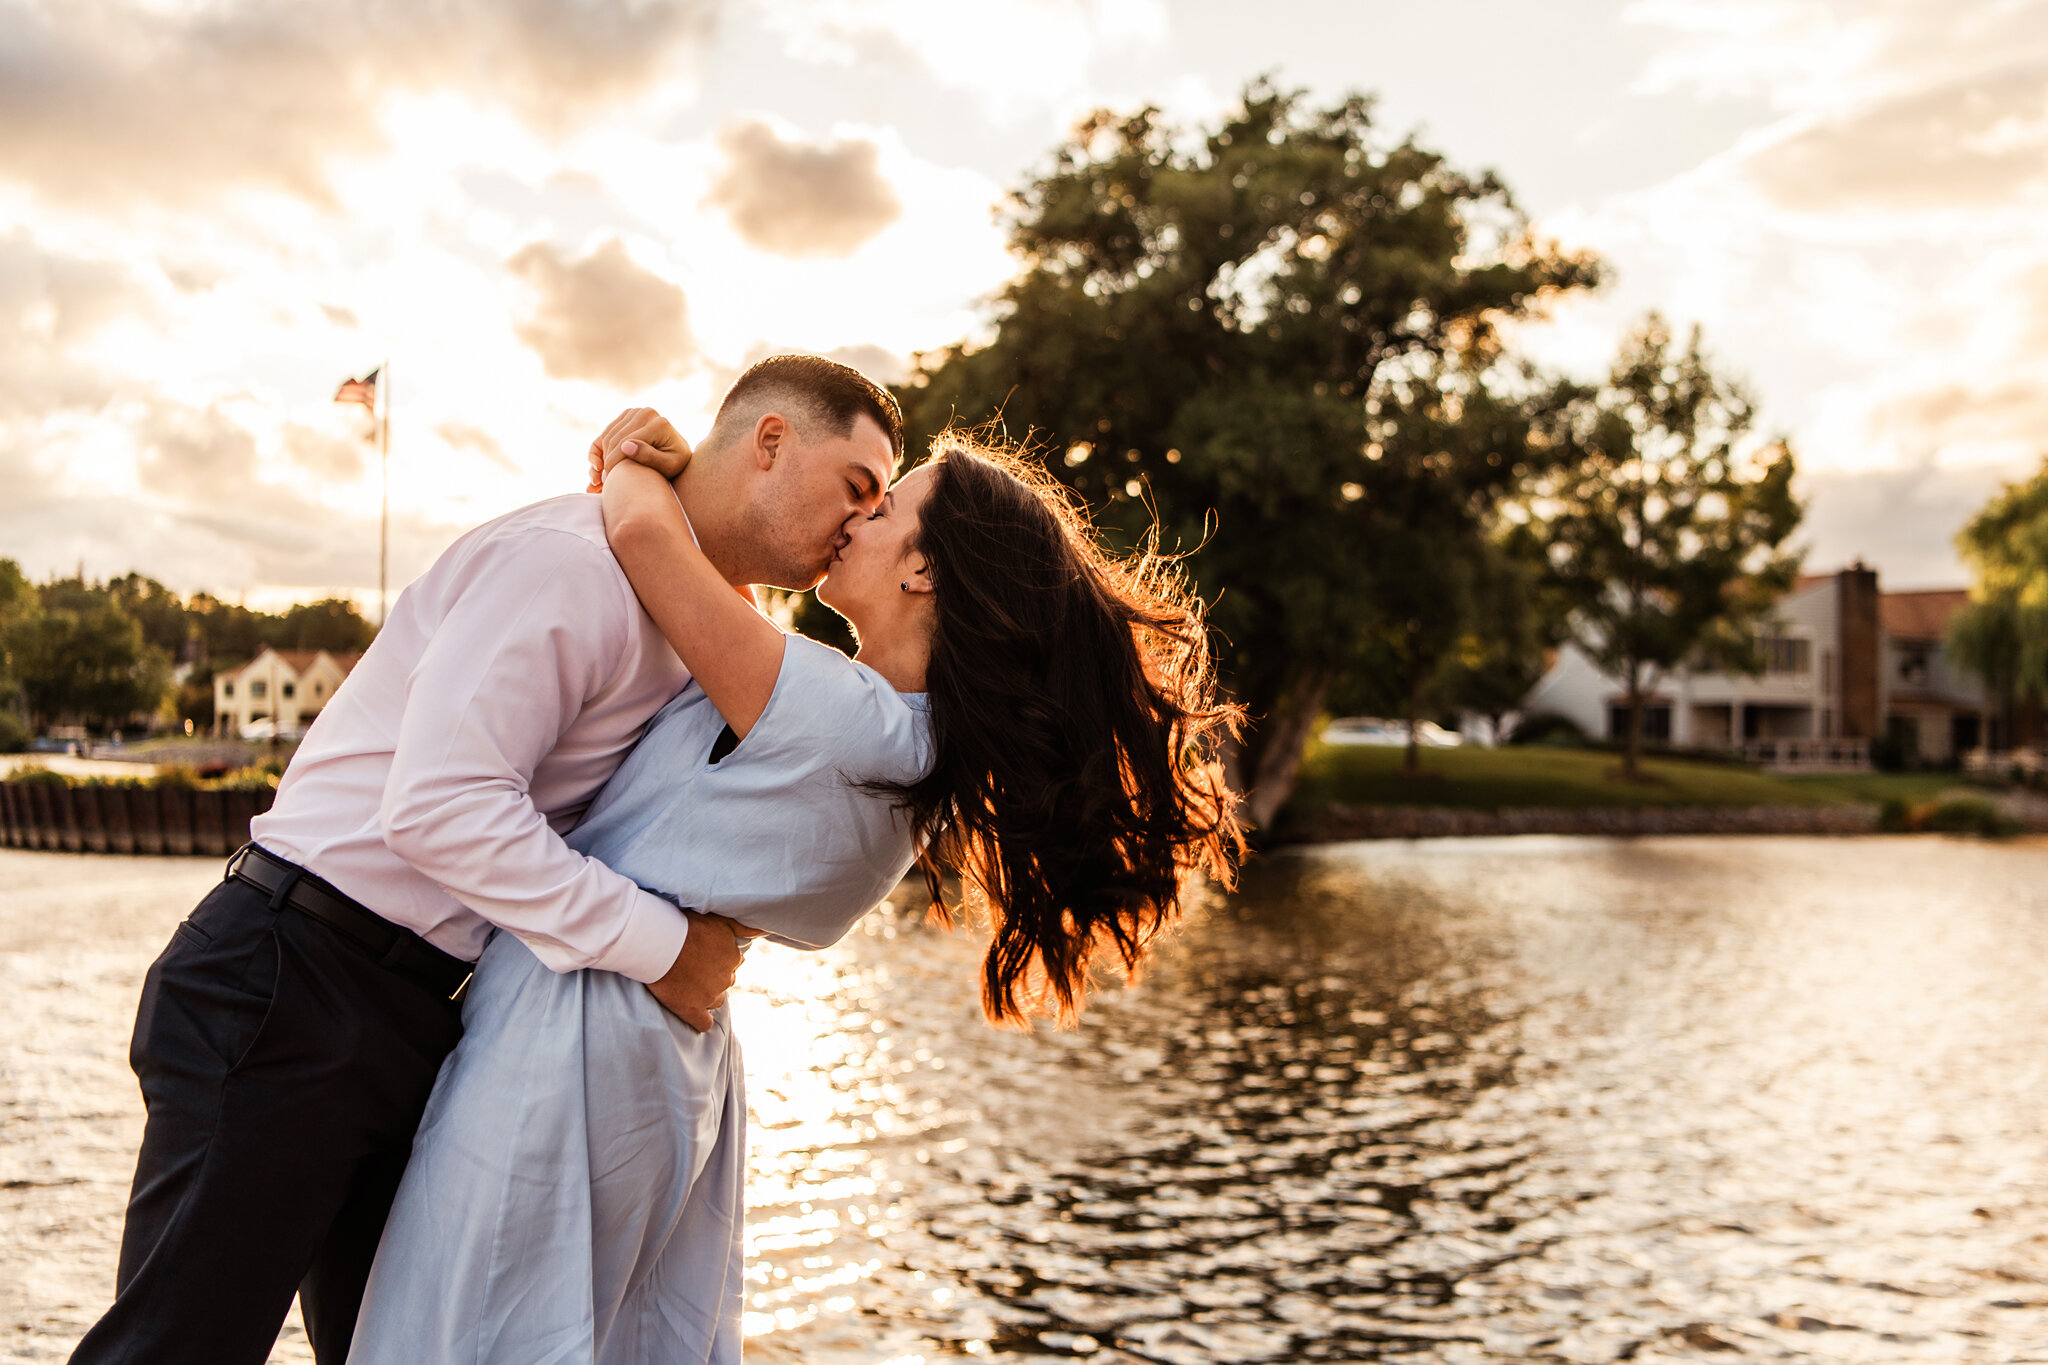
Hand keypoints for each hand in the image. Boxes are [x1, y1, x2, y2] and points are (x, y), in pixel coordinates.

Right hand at [587, 407, 692, 491]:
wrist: (679, 451)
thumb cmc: (676, 463)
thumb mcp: (669, 465)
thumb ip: (650, 457)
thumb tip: (626, 446)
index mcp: (657, 424)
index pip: (625, 443)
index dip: (613, 463)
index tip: (608, 482)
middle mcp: (646, 413)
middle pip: (614, 439)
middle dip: (606, 462)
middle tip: (602, 482)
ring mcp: (635, 412)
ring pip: (608, 436)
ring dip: (600, 457)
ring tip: (600, 478)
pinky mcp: (627, 415)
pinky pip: (607, 432)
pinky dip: (599, 449)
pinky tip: (597, 466)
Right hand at [644, 911, 763, 1030]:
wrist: (660, 941)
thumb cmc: (686, 926)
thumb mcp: (719, 920)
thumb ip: (742, 926)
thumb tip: (762, 931)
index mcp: (733, 957)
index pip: (732, 963)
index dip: (717, 959)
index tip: (703, 955)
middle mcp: (726, 978)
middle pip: (725, 981)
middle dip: (713, 976)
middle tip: (694, 968)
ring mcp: (710, 995)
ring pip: (716, 1000)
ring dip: (706, 995)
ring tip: (688, 986)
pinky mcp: (692, 1010)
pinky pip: (704, 1023)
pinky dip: (701, 1020)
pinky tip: (694, 1014)